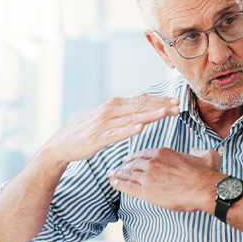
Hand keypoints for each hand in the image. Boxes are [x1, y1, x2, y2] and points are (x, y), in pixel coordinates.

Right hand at [42, 94, 179, 165]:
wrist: (63, 144)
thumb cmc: (88, 132)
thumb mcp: (109, 116)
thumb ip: (127, 108)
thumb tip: (144, 98)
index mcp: (115, 105)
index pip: (142, 101)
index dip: (160, 101)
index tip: (177, 102)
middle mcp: (111, 110)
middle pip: (141, 107)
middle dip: (161, 106)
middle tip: (179, 106)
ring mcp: (105, 123)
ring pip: (132, 117)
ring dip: (150, 115)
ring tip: (166, 113)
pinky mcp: (99, 137)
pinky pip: (117, 133)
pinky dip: (129, 129)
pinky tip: (141, 127)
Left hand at [107, 147, 224, 212]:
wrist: (204, 188)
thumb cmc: (206, 174)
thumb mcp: (206, 156)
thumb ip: (199, 151)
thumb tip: (196, 150)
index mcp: (164, 152)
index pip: (144, 153)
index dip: (136, 156)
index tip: (131, 158)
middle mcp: (153, 162)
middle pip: (133, 162)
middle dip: (124, 165)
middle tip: (118, 167)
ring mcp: (148, 176)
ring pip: (128, 173)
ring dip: (118, 174)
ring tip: (111, 175)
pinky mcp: (146, 191)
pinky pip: (127, 186)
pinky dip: (118, 183)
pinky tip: (113, 183)